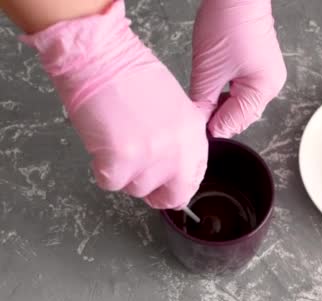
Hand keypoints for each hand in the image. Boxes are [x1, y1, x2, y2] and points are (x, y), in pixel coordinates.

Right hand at [21, 0, 208, 208]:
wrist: (101, 58)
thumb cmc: (131, 76)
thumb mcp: (175, 107)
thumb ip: (179, 140)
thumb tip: (174, 169)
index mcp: (194, 134)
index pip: (194, 178)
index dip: (178, 186)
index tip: (167, 187)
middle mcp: (178, 149)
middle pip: (172, 196)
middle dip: (155, 194)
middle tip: (139, 177)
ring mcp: (150, 157)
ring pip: (136, 189)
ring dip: (124, 173)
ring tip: (117, 141)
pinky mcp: (120, 161)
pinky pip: (110, 183)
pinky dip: (102, 169)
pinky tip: (102, 143)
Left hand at [190, 0, 286, 137]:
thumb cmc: (228, 23)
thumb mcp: (209, 70)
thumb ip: (203, 102)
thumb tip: (199, 123)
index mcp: (262, 90)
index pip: (234, 122)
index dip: (212, 127)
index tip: (192, 128)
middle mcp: (271, 87)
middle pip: (241, 116)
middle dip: (218, 117)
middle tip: (194, 114)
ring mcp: (268, 78)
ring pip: (241, 104)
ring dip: (222, 105)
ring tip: (202, 99)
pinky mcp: (261, 68)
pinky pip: (244, 91)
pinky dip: (228, 93)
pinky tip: (213, 88)